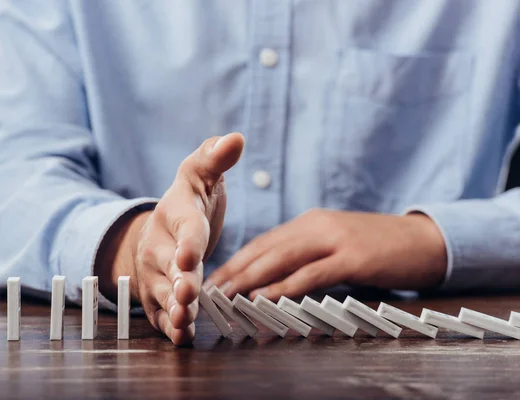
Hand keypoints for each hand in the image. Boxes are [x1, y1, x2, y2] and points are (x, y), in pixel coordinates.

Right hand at [96, 133, 244, 344]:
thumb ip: (215, 158)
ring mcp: (155, 273)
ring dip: (174, 308)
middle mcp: (160, 245)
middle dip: (178, 281)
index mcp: (176, 214)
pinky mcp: (156, 296)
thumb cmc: (188, 202)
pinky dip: (171, 326)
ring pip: (163, 293)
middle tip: (187, 295)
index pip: (185, 227)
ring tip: (184, 322)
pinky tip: (181, 337)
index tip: (190, 255)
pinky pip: (161, 313)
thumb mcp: (200, 175)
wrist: (161, 229)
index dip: (187, 242)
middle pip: (169, 266)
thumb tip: (236, 137)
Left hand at [204, 209, 446, 301]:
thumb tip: (274, 279)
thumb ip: (308, 255)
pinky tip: (266, 297)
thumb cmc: (377, 247)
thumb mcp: (336, 244)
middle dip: (235, 271)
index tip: (215, 280)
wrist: (425, 240)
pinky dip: (285, 286)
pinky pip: (312, 273)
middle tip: (210, 291)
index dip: (236, 261)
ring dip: (251, 278)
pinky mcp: (353, 258)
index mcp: (309, 222)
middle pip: (266, 249)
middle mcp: (316, 226)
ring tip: (227, 296)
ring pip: (282, 258)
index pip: (263, 242)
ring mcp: (335, 239)